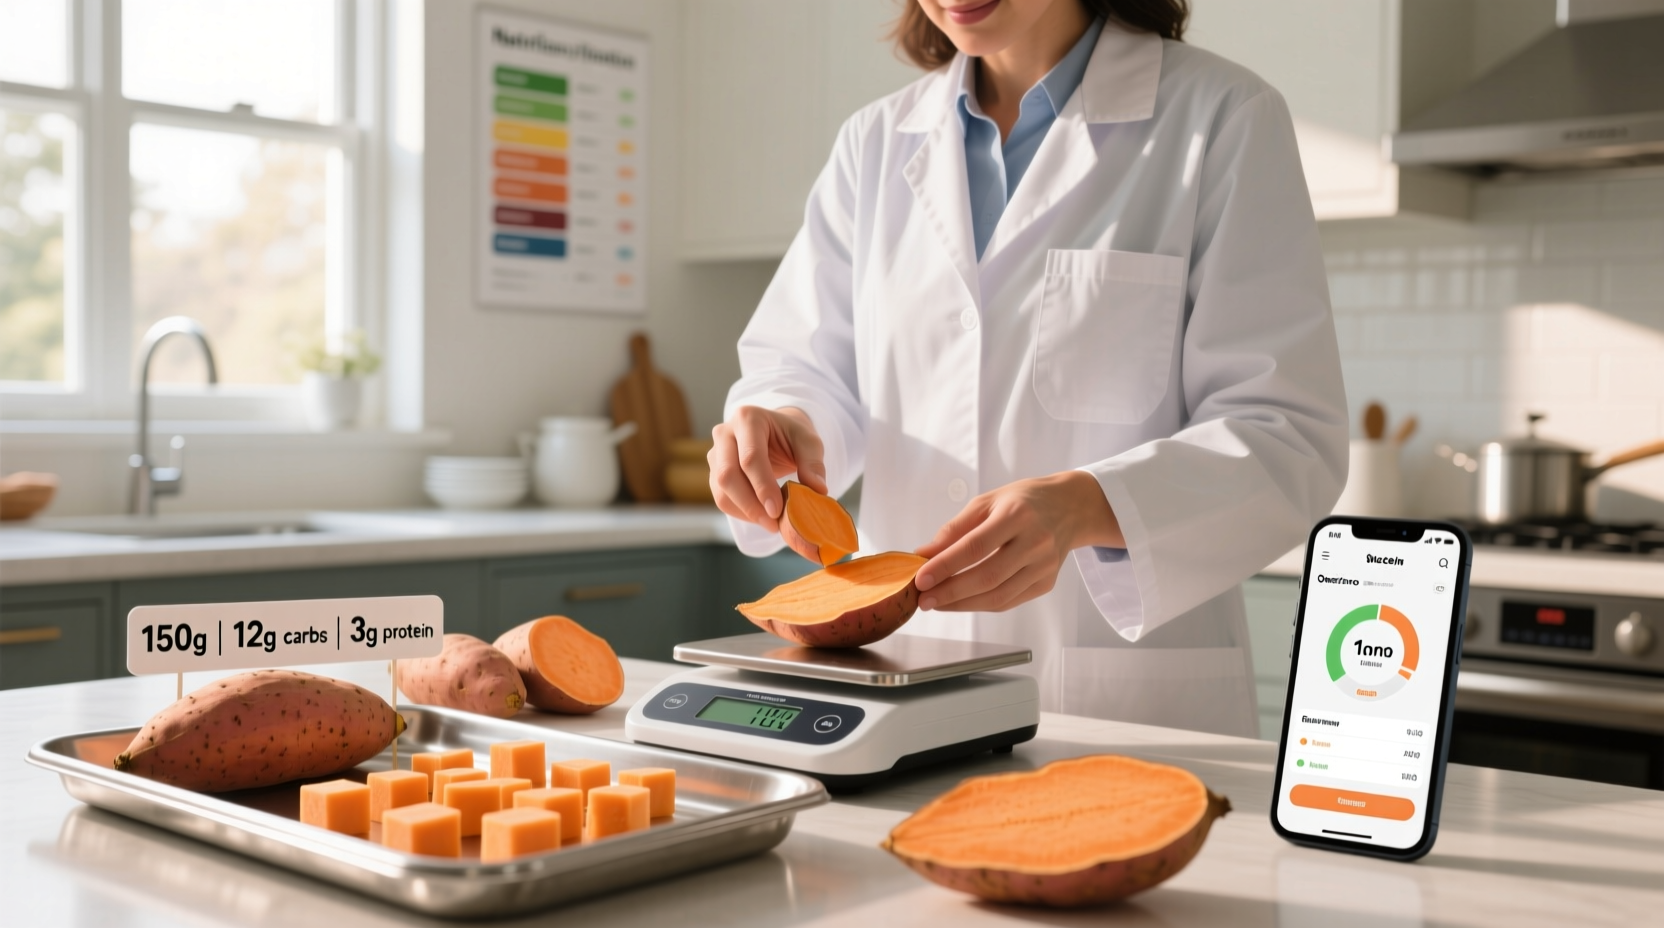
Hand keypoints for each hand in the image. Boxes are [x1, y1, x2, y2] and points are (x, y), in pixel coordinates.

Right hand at [709, 406, 825, 532]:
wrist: (776, 433)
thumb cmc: (792, 435)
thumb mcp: (809, 442)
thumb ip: (813, 463)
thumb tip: (818, 489)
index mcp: (748, 418)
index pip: (750, 457)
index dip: (763, 486)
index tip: (777, 510)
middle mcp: (725, 432)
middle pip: (728, 474)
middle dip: (750, 504)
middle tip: (773, 523)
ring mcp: (715, 452)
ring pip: (721, 489)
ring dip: (745, 512)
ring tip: (770, 523)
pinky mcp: (714, 471)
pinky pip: (721, 497)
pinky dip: (740, 512)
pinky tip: (761, 517)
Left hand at [913, 471, 1122, 612]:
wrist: (1070, 507)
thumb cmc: (1022, 501)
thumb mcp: (986, 502)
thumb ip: (954, 529)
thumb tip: (924, 554)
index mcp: (1017, 515)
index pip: (975, 547)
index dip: (946, 565)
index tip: (920, 579)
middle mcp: (1036, 542)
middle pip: (988, 576)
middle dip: (951, 592)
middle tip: (924, 599)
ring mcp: (1045, 566)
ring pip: (999, 596)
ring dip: (963, 604)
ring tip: (937, 603)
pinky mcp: (1047, 583)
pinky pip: (1009, 601)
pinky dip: (981, 605)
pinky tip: (961, 602)